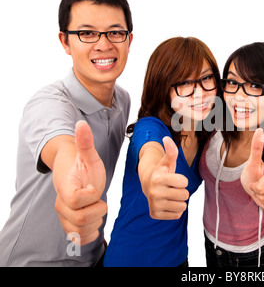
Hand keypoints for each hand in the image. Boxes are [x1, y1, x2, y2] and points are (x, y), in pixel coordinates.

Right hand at [54, 120, 106, 245]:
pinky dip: (91, 234)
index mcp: (65, 188)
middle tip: (100, 200)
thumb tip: (81, 123)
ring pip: (80, 232)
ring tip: (97, 209)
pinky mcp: (71, 228)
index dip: (91, 195)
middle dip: (97, 210)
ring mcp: (65, 218)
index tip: (95, 188)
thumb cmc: (84, 167)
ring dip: (95, 222)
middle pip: (80, 219)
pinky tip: (95, 221)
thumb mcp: (89, 155)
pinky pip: (80, 240)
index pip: (77, 200)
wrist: (76, 178)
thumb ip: (85, 142)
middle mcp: (61, 205)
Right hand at [141, 136, 188, 219]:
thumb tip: (167, 138)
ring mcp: (154, 205)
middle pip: (185, 195)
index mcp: (158, 179)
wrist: (147, 185)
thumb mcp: (167, 162)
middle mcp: (154, 192)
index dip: (182, 180)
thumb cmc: (162, 172)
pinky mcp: (155, 214)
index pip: (184, 182)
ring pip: (182, 207)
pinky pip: (177, 215)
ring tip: (170, 195)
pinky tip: (167, 203)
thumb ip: (171, 151)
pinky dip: (175, 210)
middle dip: (181, 191)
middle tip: (172, 188)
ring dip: (179, 201)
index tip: (173, 178)